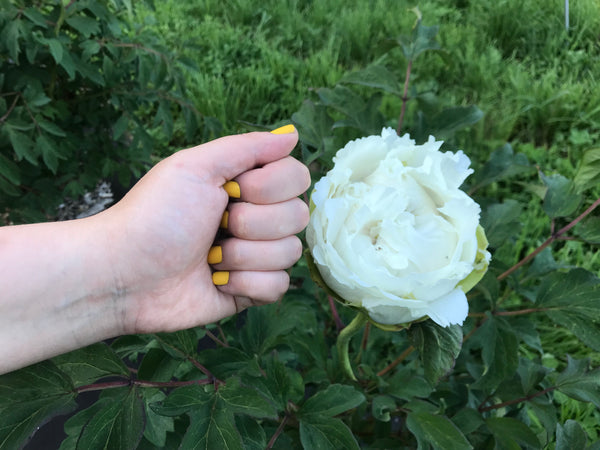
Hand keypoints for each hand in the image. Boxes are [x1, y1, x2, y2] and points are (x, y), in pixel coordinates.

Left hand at [103, 127, 310, 333]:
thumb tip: (293, 134)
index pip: (297, 177)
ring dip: (243, 256)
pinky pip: (278, 286)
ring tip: (210, 257)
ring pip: (290, 253)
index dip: (270, 187)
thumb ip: (248, 147)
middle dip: (252, 224)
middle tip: (216, 227)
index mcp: (246, 184)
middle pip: (298, 216)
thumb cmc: (155, 216)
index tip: (233, 191)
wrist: (125, 274)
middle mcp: (257, 217)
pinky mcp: (251, 290)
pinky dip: (245, 284)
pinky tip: (216, 280)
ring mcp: (256, 255)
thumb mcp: (196, 167)